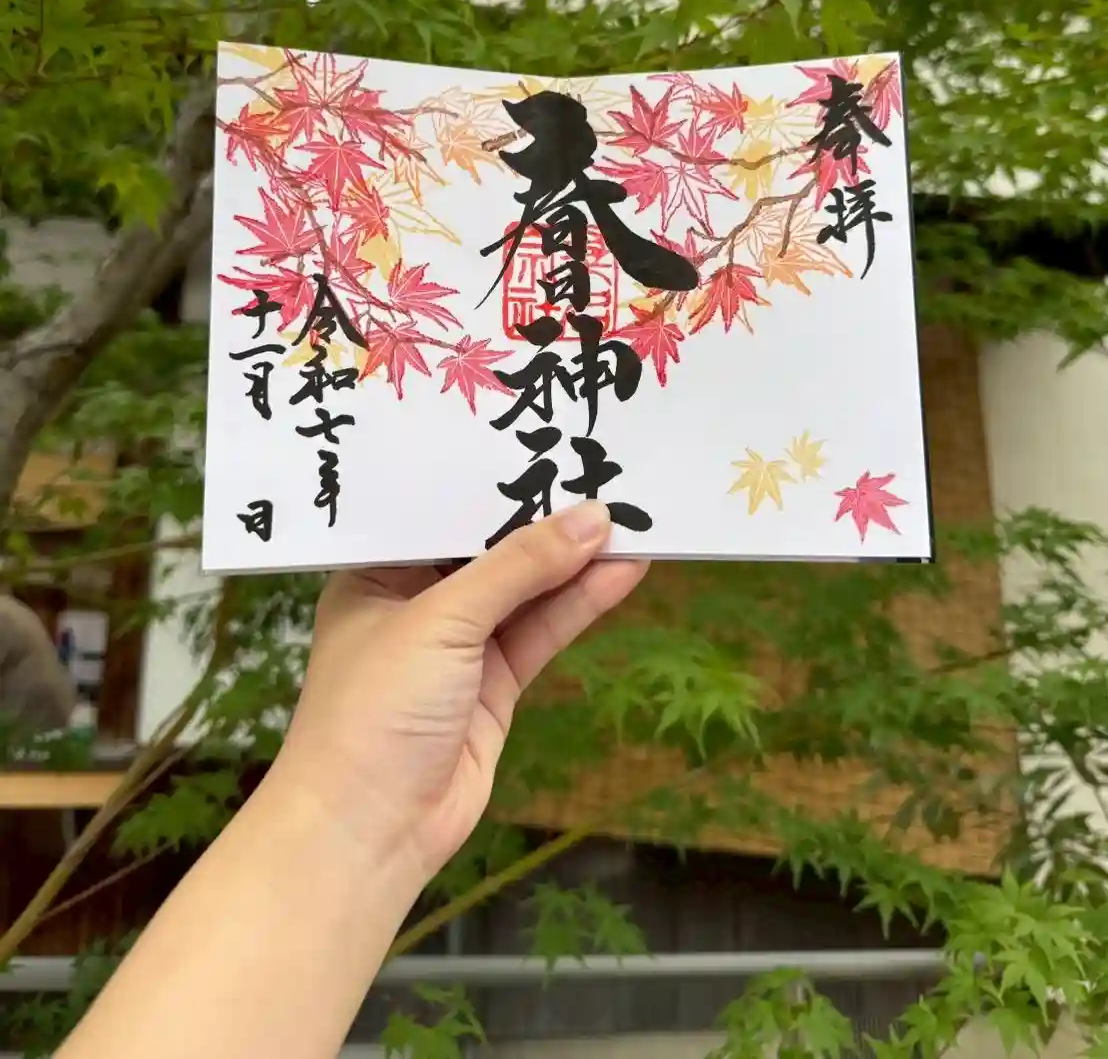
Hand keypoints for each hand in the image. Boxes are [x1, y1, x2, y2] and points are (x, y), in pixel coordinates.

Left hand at [275, 502, 646, 887]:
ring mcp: (458, 646)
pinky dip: (580, 603)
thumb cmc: (375, 707)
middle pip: (489, 548)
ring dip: (575, 560)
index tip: (548, 440)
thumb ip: (519, 566)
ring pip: (525, 591)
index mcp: (378, 570)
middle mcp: (416, 600)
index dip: (495, 479)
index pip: (442, 511)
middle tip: (604, 468)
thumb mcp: (442, 619)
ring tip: (634, 515)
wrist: (366, 832)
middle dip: (543, 517)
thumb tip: (594, 516)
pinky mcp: (494, 686)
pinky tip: (624, 571)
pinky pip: (542, 632)